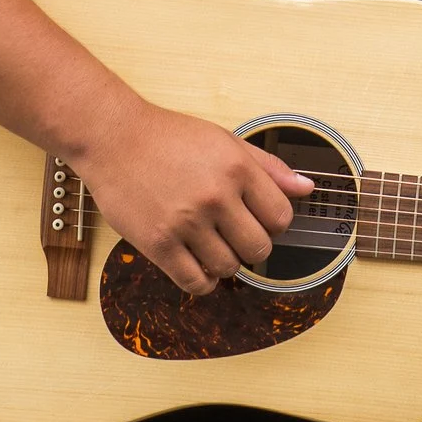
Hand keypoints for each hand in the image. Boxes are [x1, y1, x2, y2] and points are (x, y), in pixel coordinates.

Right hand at [69, 102, 313, 295]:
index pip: (281, 218)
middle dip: (251, 246)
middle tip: (232, 233)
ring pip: (228, 269)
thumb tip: (307, 188)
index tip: (256, 218)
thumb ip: (269, 167)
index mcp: (237, 168)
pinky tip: (195, 262)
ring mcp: (186, 222)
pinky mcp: (158, 243)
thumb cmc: (170, 138)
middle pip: (259, 249)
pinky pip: (195, 283)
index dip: (273, 223)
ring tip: (208, 242)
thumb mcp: (226, 141)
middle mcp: (215, 197)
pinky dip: (202, 281)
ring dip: (224, 262)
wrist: (114, 138)